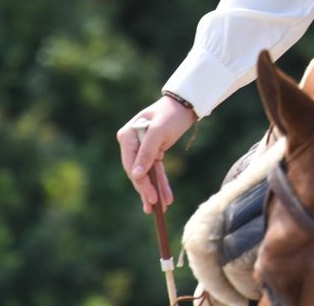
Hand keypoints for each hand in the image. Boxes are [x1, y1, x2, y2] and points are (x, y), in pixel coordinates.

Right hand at [116, 95, 195, 212]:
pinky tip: (167, 197)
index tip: (151, 197)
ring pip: (147, 174)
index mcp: (127, 136)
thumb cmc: (171, 114)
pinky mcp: (153, 151)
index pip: (131, 165)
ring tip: (161, 209)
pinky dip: (161, 183)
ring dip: (154, 191)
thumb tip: (136, 175)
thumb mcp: (159, 132)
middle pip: (138, 172)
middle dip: (147, 190)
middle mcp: (131, 143)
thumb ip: (146, 153)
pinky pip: (156, 170)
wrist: (185, 104)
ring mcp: (142, 148)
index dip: (141, 183)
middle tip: (155, 208)